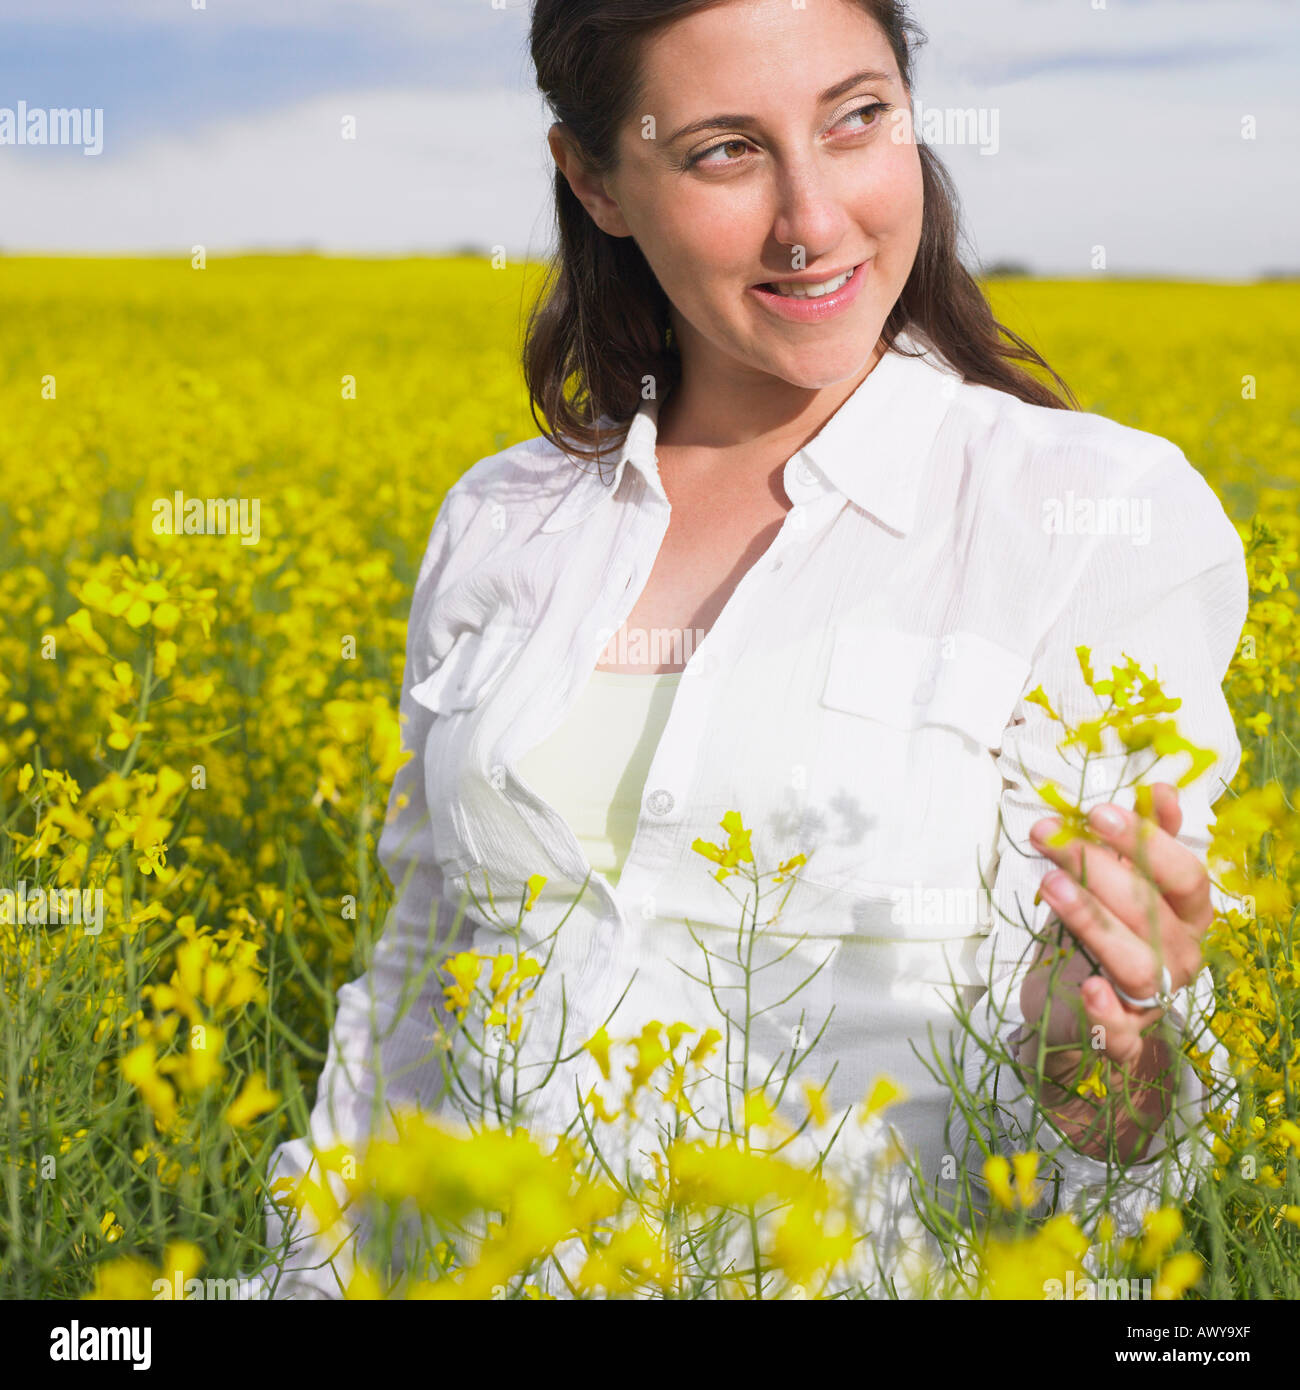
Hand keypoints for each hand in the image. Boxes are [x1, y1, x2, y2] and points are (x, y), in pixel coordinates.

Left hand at [1022, 782, 1211, 1071]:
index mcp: (1187, 915)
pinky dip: (1107, 1011)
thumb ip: (1141, 840)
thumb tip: (1161, 790)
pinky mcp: (1120, 1034)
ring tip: (1050, 886)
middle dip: (1098, 869)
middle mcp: (1180, 955)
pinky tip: (1089, 988)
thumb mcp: (1115, 881)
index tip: (1096, 812)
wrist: (1071, 1004)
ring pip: (1136, 962)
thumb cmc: (1097, 931)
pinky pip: (1123, 1031)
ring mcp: (1155, 998)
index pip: (1184, 876)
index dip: (1145, 842)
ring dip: (1093, 921)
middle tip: (1048, 837)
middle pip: (1151, 911)